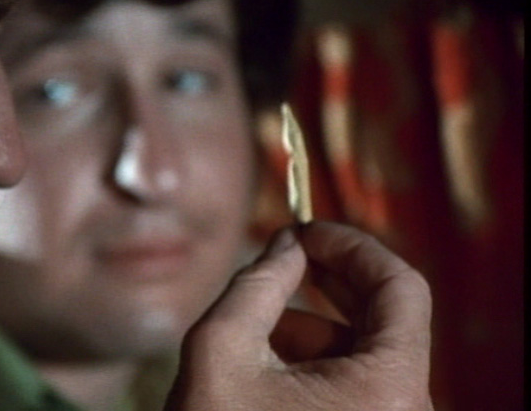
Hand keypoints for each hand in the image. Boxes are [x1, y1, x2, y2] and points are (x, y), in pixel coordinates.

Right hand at [165, 221, 433, 409]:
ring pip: (366, 353)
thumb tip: (285, 245)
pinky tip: (267, 359)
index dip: (353, 247)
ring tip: (258, 318)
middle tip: (287, 255)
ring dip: (314, 324)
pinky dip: (315, 361)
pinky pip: (355, 384)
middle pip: (387, 318)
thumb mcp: (221, 349)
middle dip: (331, 281)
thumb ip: (256, 284)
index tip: (305, 231)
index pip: (400, 287)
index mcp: (387, 389)